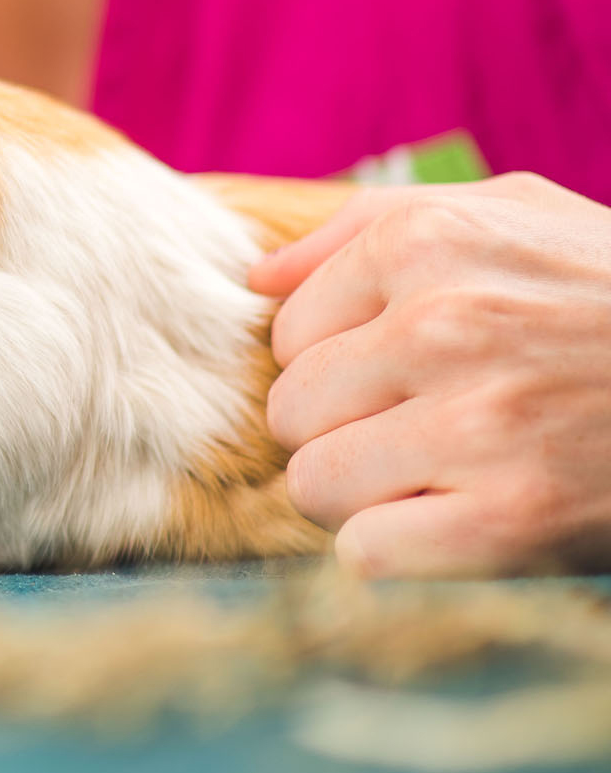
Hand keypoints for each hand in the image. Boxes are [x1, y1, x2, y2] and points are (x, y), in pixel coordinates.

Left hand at [250, 173, 610, 577]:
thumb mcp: (514, 218)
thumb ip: (369, 228)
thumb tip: (257, 281)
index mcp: (425, 243)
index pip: (287, 335)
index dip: (343, 367)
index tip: (412, 376)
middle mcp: (439, 325)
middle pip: (292, 413)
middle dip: (347, 433)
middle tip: (430, 435)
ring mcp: (474, 424)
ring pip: (316, 485)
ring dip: (370, 498)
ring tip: (449, 479)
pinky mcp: (509, 520)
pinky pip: (364, 553)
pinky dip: (404, 554)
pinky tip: (465, 526)